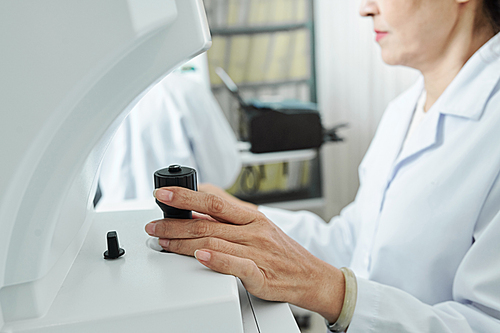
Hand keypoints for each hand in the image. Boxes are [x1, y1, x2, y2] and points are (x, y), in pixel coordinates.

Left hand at [145, 187, 344, 322]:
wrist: (311, 276)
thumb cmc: (281, 252)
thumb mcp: (258, 227)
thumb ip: (230, 219)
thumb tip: (198, 207)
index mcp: (251, 216)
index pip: (214, 201)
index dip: (187, 196)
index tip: (164, 195)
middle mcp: (253, 231)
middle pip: (207, 222)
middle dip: (175, 222)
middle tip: (153, 224)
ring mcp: (257, 252)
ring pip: (214, 242)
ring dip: (183, 242)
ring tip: (163, 242)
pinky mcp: (261, 275)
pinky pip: (236, 266)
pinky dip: (217, 260)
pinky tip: (201, 258)